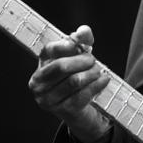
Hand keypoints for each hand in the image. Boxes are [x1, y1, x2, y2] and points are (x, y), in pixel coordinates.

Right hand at [28, 25, 112, 142]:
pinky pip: (82, 95)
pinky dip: (96, 85)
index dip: (65, 45)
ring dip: (91, 73)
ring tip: (98, 70)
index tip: (78, 44)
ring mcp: (48, 99)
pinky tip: (104, 79)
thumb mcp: (77, 57)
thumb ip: (81, 41)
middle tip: (93, 60)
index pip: (49, 50)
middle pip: (61, 66)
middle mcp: (38, 83)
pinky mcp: (63, 111)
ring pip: (74, 81)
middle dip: (81, 61)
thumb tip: (84, 31)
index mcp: (40, 66)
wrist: (77, 109)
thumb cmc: (75, 76)